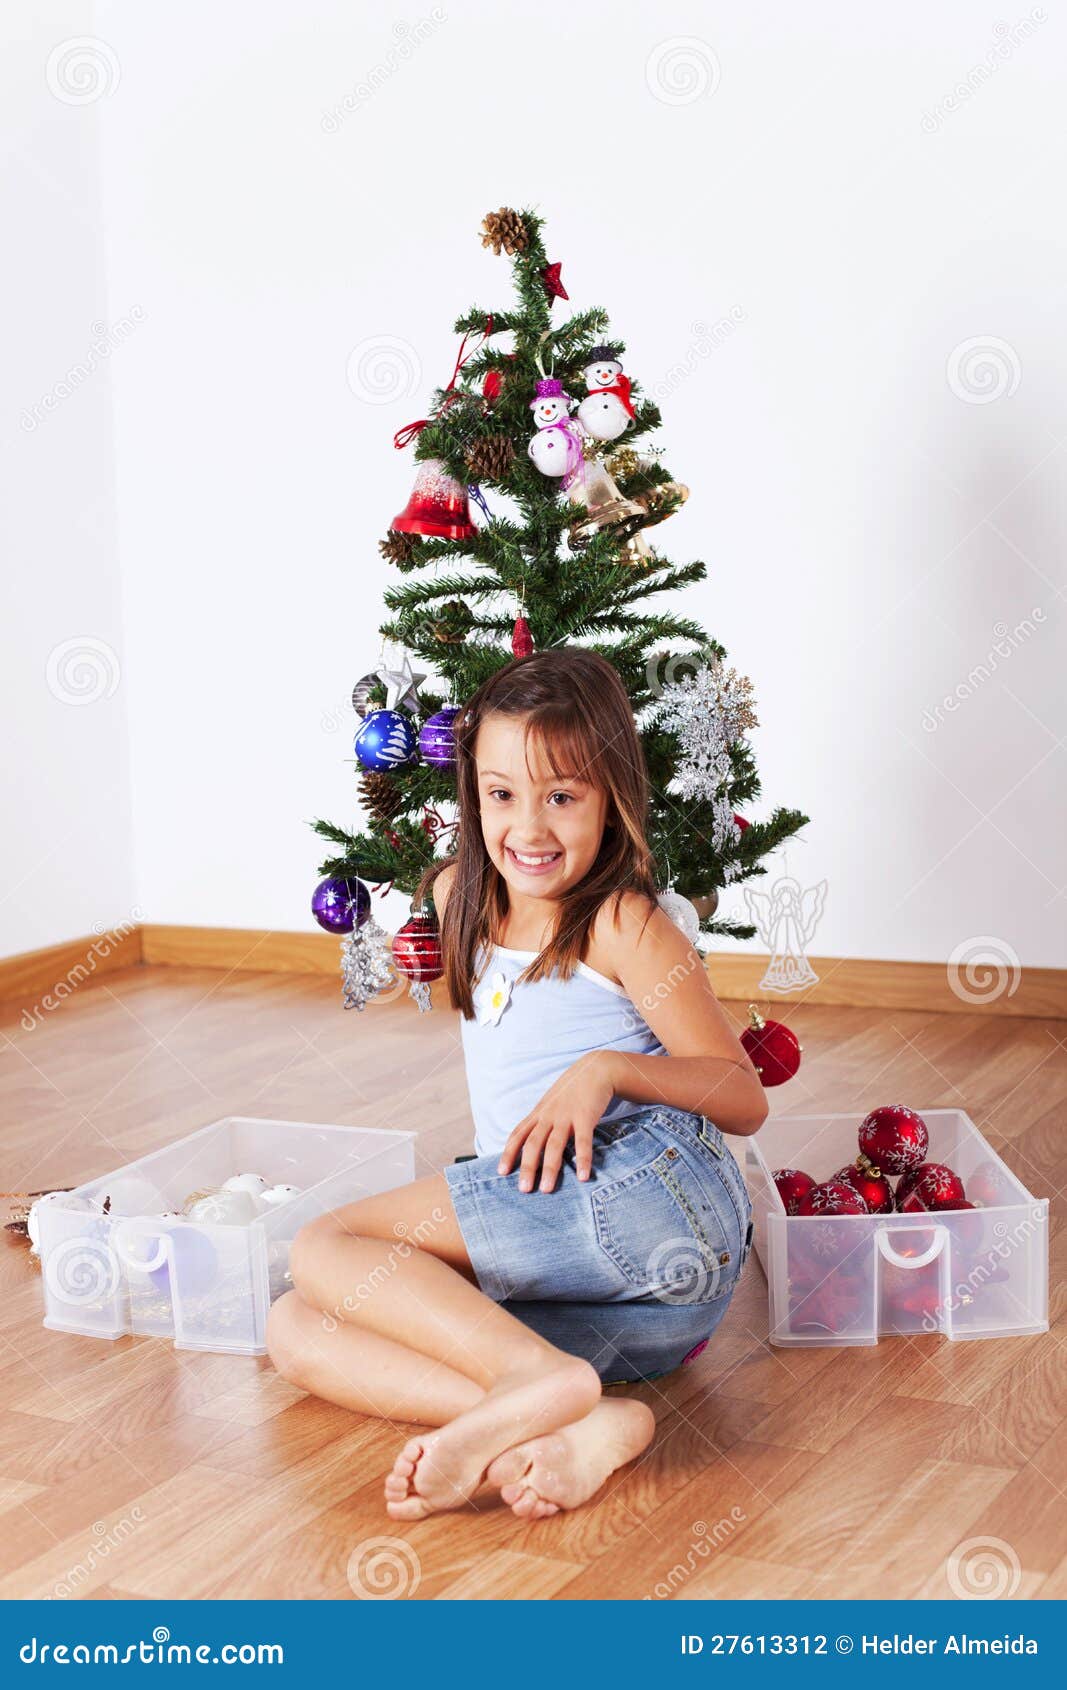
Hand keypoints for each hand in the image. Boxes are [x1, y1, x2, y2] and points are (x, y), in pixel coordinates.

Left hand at [497, 1051, 617, 1192]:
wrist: (595, 1069)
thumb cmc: (572, 1091)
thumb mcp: (551, 1103)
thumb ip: (542, 1121)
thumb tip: (532, 1144)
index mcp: (539, 1113)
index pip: (518, 1134)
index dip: (509, 1153)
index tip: (501, 1173)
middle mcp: (549, 1115)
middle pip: (533, 1143)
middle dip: (527, 1167)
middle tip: (523, 1189)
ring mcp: (566, 1116)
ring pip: (554, 1145)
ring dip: (550, 1168)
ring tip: (547, 1189)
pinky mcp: (586, 1117)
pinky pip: (584, 1141)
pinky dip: (583, 1159)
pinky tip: (583, 1177)